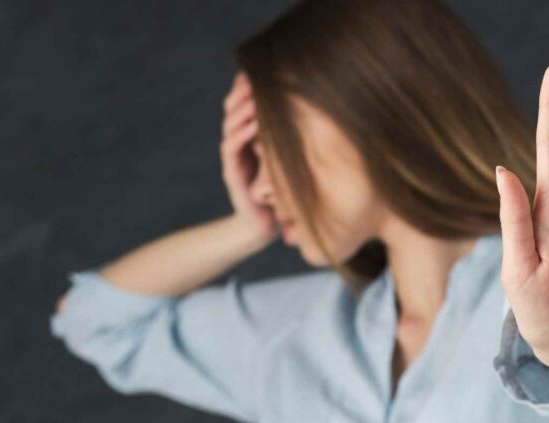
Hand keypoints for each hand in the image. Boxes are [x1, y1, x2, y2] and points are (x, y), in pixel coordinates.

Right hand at [219, 70, 278, 243]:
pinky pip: (232, 148)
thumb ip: (292, 141)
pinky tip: (254, 122)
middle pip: (233, 110)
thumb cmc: (279, 192)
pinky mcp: (232, 174)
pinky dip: (242, 133)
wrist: (263, 226)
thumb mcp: (288, 161)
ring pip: (230, 125)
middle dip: (242, 91)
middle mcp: (237, 145)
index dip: (247, 88)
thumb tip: (318, 118)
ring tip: (255, 94)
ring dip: (242, 108)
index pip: (243, 106)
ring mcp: (233, 159)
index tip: (258, 71)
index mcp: (248, 139)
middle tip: (253, 76)